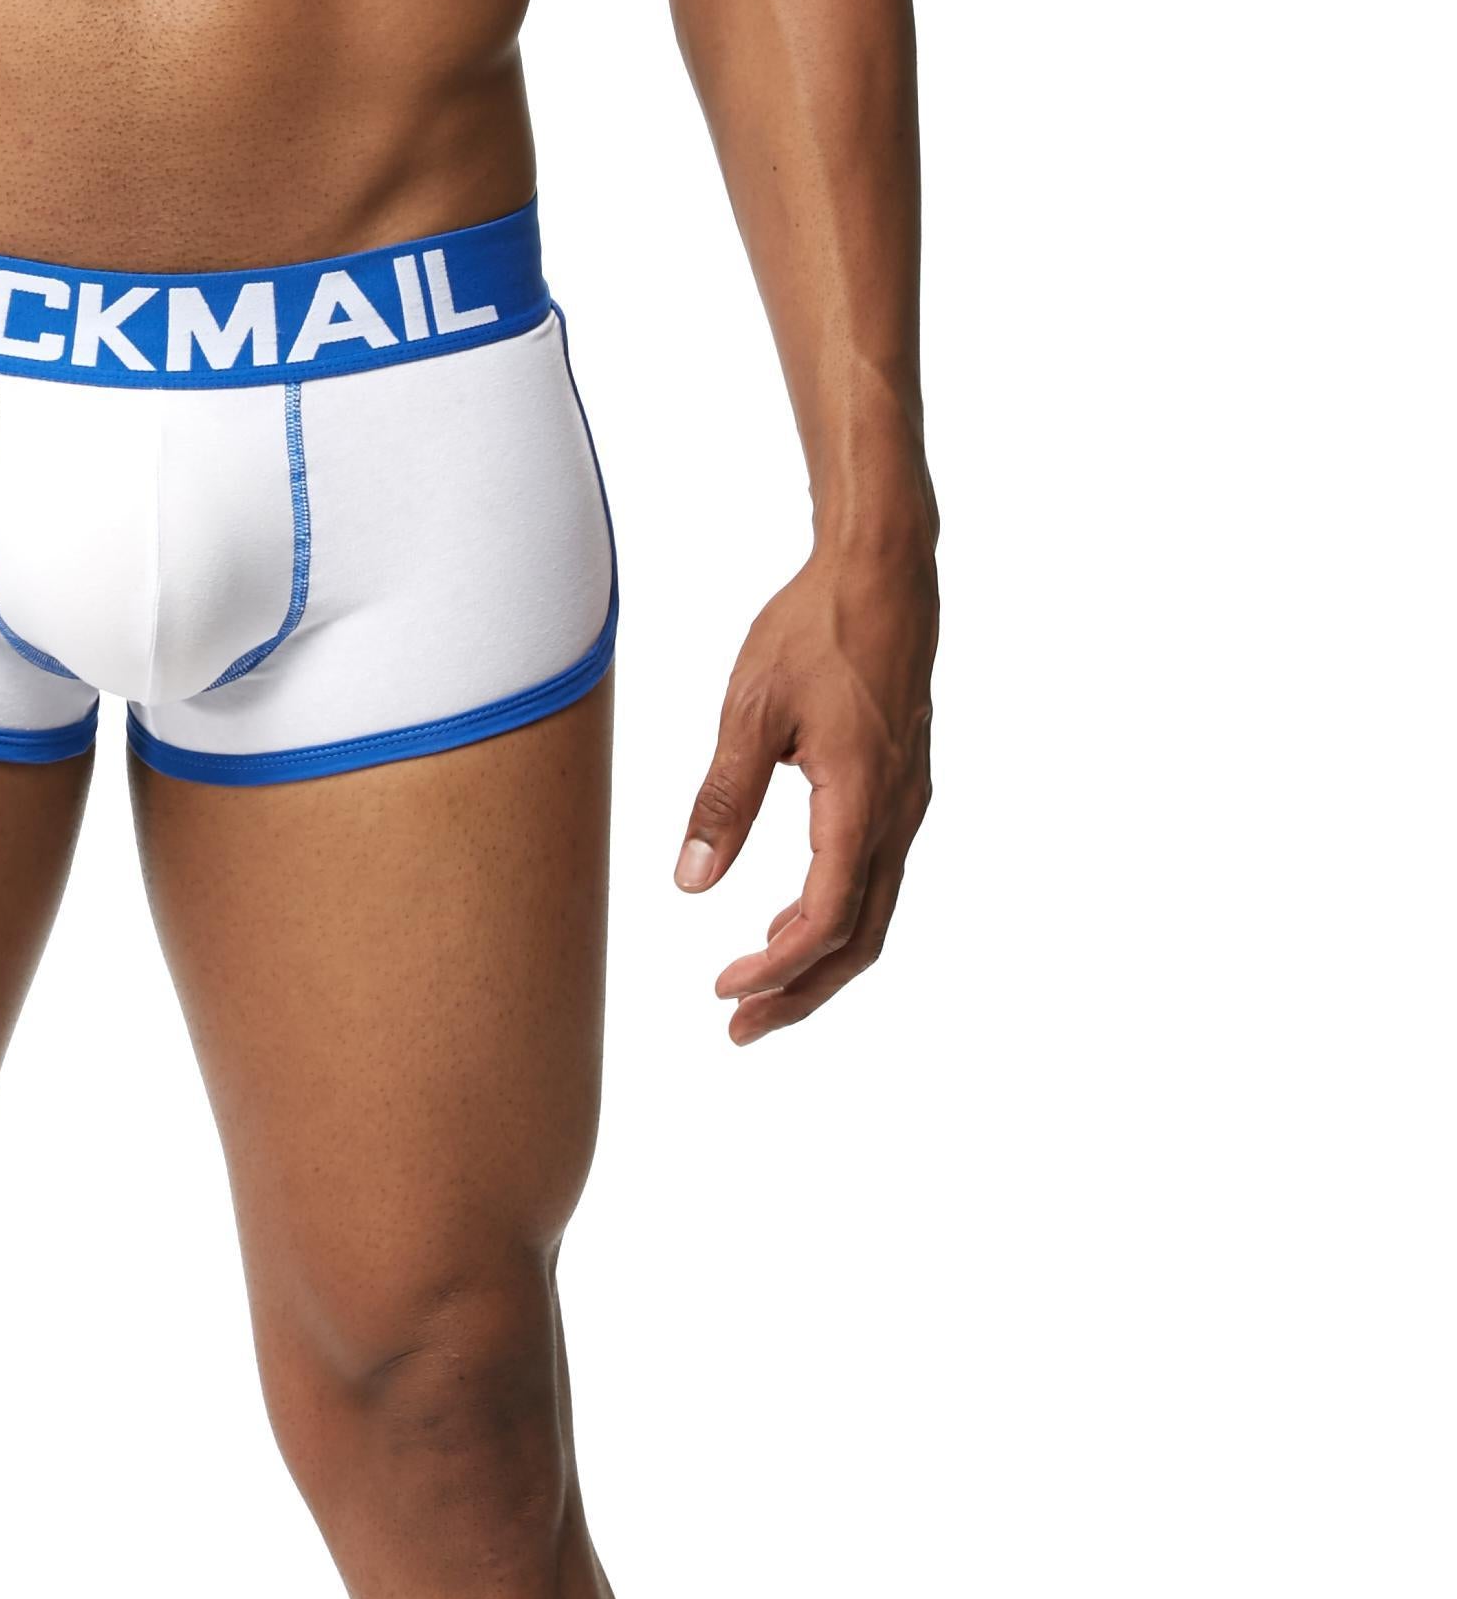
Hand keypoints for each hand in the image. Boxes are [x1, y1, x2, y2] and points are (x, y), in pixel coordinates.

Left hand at [674, 537, 935, 1044]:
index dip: (776, 967)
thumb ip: (723, 799)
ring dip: (819, 958)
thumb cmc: (815, 627)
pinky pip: (877, 873)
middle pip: (859, 938)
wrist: (885, 571)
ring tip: (759, 986)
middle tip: (740, 1027)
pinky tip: (790, 912)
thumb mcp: (751, 708)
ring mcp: (908, 800)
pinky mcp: (904, 784)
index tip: (724, 989)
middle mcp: (897, 813)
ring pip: (873, 911)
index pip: (824, 918)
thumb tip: (691, 884)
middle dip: (801, 992)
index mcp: (860, 799)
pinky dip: (837, 912)